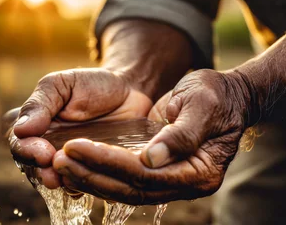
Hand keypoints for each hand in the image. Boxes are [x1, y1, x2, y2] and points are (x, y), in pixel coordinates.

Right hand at [8, 18, 193, 189]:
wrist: (131, 91)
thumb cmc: (94, 84)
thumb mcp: (62, 84)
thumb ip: (40, 104)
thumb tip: (20, 130)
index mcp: (37, 127)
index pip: (20, 145)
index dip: (26, 152)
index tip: (42, 153)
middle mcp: (49, 147)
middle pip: (34, 168)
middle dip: (41, 172)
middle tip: (53, 171)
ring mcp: (72, 161)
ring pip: (58, 179)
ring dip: (61, 181)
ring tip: (69, 180)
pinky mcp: (93, 170)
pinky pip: (84, 184)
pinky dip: (84, 185)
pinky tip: (89, 183)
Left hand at [52, 69, 250, 203]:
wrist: (226, 96)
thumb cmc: (217, 95)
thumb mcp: (203, 104)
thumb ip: (182, 133)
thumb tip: (152, 159)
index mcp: (201, 170)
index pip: (147, 174)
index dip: (110, 162)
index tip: (78, 147)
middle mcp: (186, 183)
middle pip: (132, 188)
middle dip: (94, 174)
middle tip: (59, 160)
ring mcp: (173, 181)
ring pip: (126, 189)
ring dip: (92, 178)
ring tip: (60, 164)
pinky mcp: (160, 172)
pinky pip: (127, 180)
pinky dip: (102, 174)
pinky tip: (79, 166)